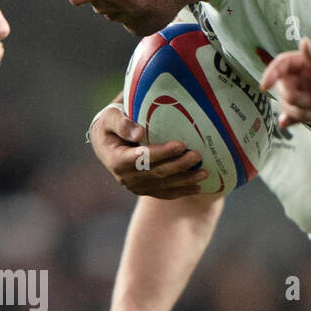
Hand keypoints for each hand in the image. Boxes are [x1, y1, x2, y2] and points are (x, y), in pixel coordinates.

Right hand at [90, 101, 207, 197]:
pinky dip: (182, 191)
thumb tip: (139, 132)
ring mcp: (135, 186)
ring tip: (204, 173)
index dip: (162, 153)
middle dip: (178, 166)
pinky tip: (198, 188)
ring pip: (163, 186)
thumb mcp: (110, 117)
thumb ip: (122, 123)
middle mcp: (125, 177)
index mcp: (117, 159)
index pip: (142, 158)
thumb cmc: (110, 124)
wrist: (106, 143)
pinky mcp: (144, 190)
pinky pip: (164, 193)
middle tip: (197, 156)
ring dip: (185, 181)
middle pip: (156, 173)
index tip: (181, 145)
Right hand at [261, 38, 310, 129]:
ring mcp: (310, 97)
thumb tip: (302, 41)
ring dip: (293, 109)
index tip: (266, 85)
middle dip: (288, 94)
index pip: (284, 64)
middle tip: (306, 100)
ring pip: (286, 102)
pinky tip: (285, 124)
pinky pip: (293, 117)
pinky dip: (286, 120)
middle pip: (282, 85)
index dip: (272, 72)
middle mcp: (308, 80)